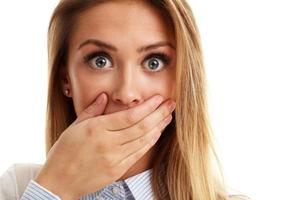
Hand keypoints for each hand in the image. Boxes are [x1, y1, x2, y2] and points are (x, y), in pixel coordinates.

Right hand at [34, 93, 174, 199]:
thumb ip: (92, 110)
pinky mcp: (118, 170)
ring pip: (144, 140)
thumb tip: (105, 96)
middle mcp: (108, 143)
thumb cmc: (64, 152)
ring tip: (168, 117)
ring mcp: (115, 158)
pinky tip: (157, 133)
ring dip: (158, 127)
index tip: (158, 98)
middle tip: (171, 104)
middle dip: (159, 114)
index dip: (148, 106)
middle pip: (141, 127)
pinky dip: (150, 142)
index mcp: (97, 129)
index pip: (130, 116)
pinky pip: (139, 153)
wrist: (59, 182)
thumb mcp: (74, 127)